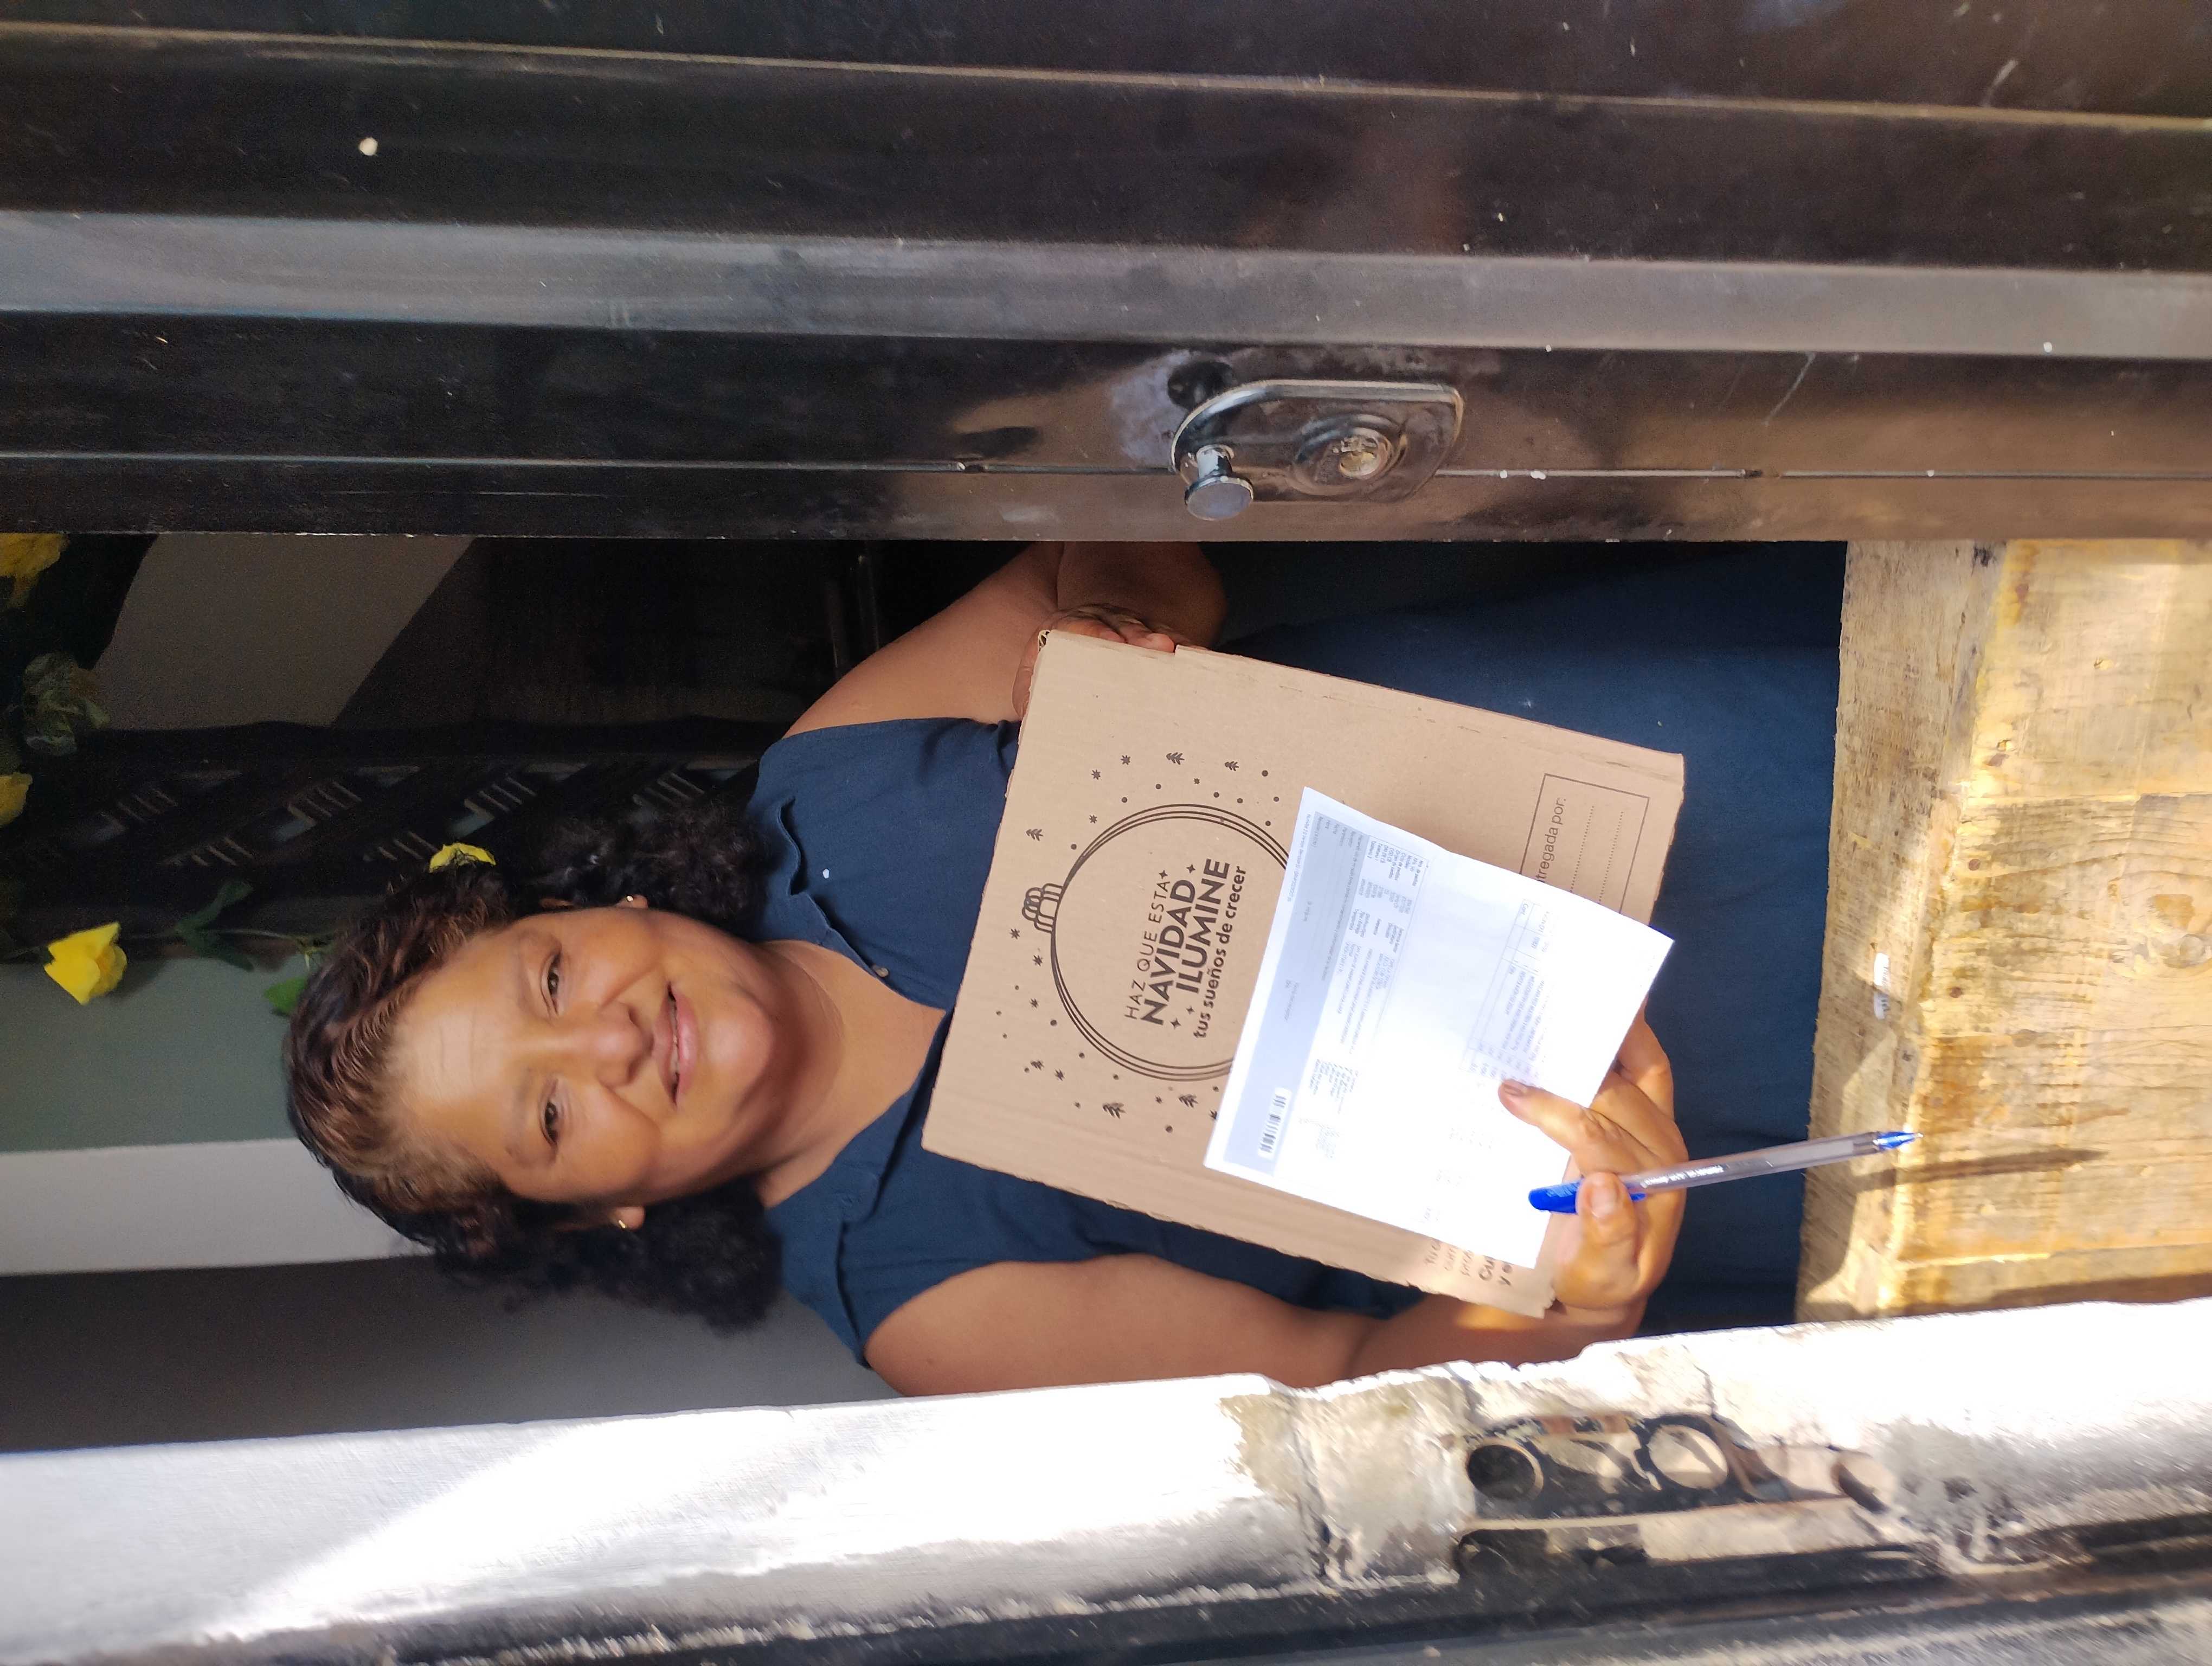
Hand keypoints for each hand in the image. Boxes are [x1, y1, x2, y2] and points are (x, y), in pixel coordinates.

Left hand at [1011, 604, 1182, 717]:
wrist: (1073, 647)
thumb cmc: (1051, 673)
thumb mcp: (1033, 683)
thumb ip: (1030, 700)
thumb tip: (1029, 734)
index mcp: (1062, 629)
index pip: (1078, 626)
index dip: (1096, 632)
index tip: (1112, 641)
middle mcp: (1097, 621)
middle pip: (1120, 625)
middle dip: (1139, 635)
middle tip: (1159, 647)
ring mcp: (1126, 626)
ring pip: (1146, 630)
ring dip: (1164, 642)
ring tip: (1178, 653)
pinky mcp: (1150, 635)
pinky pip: (1170, 638)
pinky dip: (1184, 649)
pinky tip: (1200, 658)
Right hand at [1499, 1015, 1684, 1323]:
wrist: (1605, 1280)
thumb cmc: (1598, 1278)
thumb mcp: (1603, 1276)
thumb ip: (1609, 1238)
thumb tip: (1603, 1188)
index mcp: (1653, 1187)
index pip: (1601, 1139)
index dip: (1556, 1114)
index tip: (1509, 1096)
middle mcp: (1661, 1150)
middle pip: (1615, 1099)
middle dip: (1566, 1075)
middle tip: (1513, 1047)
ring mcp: (1657, 1128)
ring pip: (1635, 1072)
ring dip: (1601, 1041)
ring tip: (1558, 1007)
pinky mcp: (1650, 1114)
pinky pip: (1649, 1066)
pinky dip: (1634, 1035)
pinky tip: (1614, 1006)